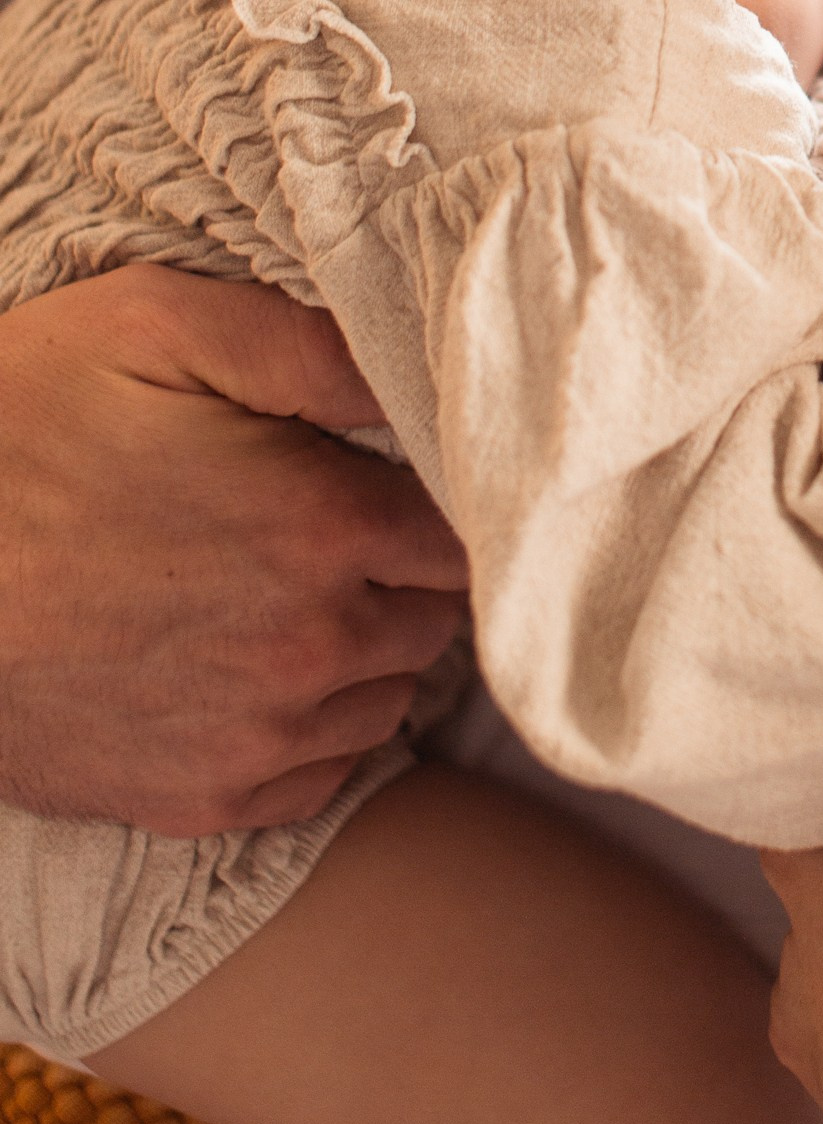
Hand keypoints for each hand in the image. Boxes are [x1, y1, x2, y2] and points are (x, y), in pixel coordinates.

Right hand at [0, 270, 469, 832]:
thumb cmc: (13, 428)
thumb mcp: (154, 324)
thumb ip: (310, 342)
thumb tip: (416, 361)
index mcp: (320, 526)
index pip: (475, 531)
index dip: (454, 497)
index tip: (412, 474)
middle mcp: (308, 646)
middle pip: (443, 617)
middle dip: (412, 569)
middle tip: (348, 523)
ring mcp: (254, 736)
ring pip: (390, 697)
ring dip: (371, 648)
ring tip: (299, 590)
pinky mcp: (195, 799)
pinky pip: (322, 774)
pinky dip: (315, 728)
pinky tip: (262, 666)